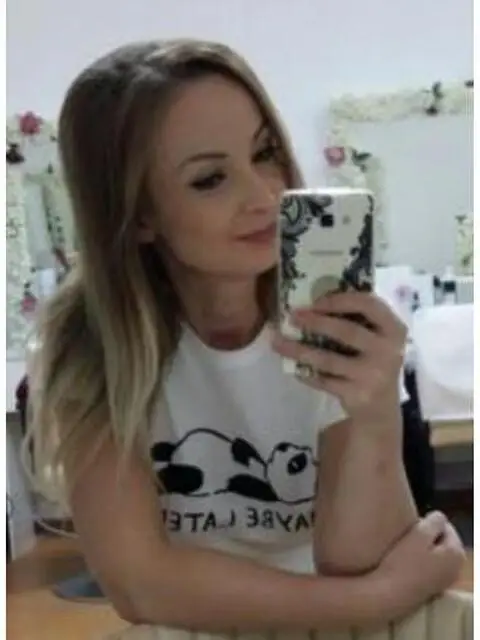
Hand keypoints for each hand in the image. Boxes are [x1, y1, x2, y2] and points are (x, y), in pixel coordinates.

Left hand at [273, 292, 406, 415]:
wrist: (381, 406)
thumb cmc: (373, 360)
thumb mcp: (376, 337)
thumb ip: (357, 319)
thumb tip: (312, 299)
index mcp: (393, 328)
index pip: (368, 304)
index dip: (339, 300)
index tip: (314, 301)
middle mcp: (388, 351)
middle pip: (346, 331)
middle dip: (315, 322)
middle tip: (292, 317)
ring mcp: (373, 375)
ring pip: (328, 359)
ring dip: (299, 350)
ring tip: (277, 342)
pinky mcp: (357, 395)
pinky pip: (324, 381)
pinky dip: (306, 373)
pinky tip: (293, 368)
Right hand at [375, 511, 465, 619]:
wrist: (388, 595)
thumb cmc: (403, 562)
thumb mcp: (419, 534)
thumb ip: (434, 521)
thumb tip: (438, 518)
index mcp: (456, 553)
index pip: (445, 525)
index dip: (426, 522)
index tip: (410, 527)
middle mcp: (455, 568)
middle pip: (440, 540)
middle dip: (425, 535)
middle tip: (406, 537)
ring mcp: (444, 580)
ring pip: (434, 553)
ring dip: (420, 548)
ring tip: (403, 550)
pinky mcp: (431, 588)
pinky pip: (428, 565)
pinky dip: (419, 561)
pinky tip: (405, 564)